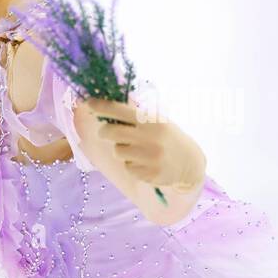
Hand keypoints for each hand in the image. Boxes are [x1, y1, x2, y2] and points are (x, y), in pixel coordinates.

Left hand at [80, 97, 204, 191]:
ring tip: (138, 150)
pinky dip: (132, 164)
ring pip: (117, 151)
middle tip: (107, 132)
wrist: (190, 163)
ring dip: (122, 150)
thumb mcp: (157, 121)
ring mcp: (150, 157)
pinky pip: (127, 166)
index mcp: (151, 120)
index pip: (119, 109)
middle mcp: (150, 137)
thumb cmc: (168, 138)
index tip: (87, 103)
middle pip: (110, 132)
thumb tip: (108, 105)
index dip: (100, 106)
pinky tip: (145, 163)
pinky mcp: (149, 174)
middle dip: (104, 132)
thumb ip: (136, 115)